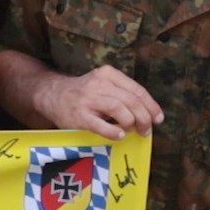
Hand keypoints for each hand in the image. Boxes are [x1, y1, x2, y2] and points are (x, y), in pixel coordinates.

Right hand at [39, 66, 164, 137]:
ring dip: (131, 123)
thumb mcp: (103, 85)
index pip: (137, 90)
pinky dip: (115, 132)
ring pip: (120, 110)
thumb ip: (123, 94)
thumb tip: (149, 114)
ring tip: (132, 131)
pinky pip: (102, 126)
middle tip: (146, 130)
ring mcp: (88, 100)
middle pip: (131, 101)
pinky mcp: (79, 116)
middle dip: (144, 118)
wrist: (51, 95)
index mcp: (108, 74)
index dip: (151, 106)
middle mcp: (98, 84)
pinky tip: (119, 135)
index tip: (158, 119)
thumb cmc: (84, 94)